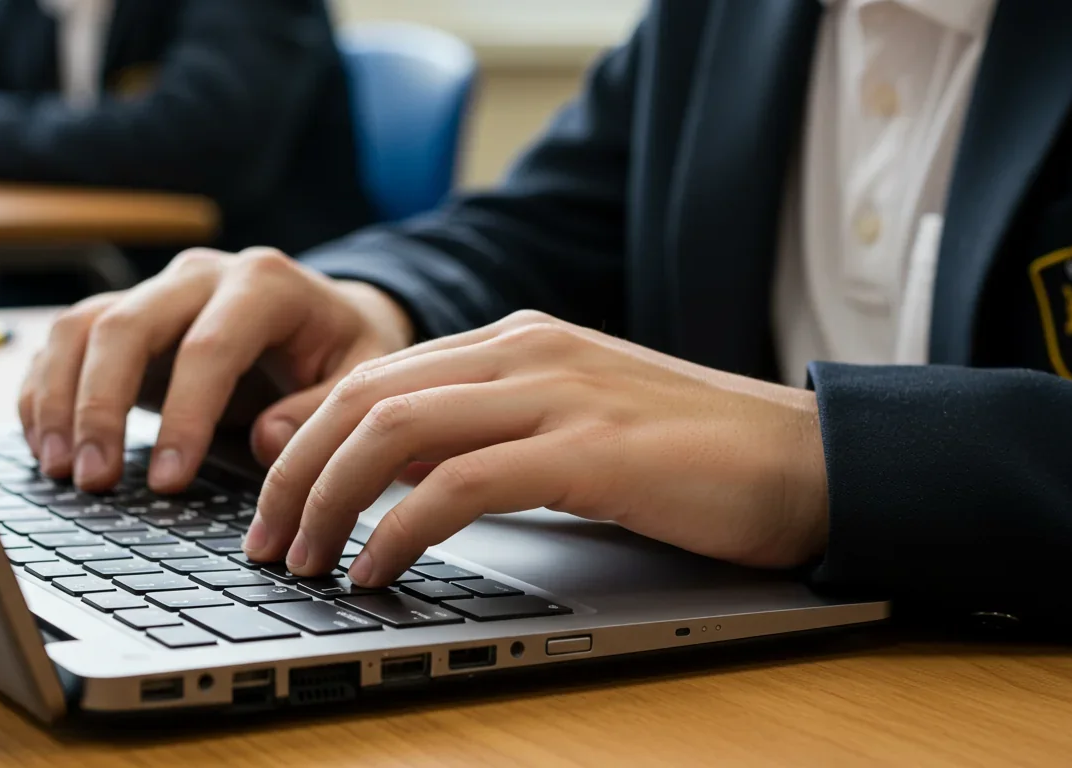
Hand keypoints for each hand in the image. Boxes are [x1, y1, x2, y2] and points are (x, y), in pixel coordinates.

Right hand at [18, 248, 414, 490]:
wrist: (329, 318)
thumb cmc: (344, 351)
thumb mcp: (361, 378)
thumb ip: (320, 410)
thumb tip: (266, 443)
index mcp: (264, 284)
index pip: (208, 347)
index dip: (183, 417)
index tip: (167, 482)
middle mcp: (199, 275)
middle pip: (125, 325)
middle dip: (100, 407)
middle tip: (94, 480)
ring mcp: (156, 290)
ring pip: (82, 328)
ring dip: (61, 400)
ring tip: (62, 471)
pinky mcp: (126, 316)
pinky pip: (67, 343)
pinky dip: (47, 393)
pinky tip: (48, 448)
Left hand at [246, 311, 830, 583]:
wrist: (808, 458)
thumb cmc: (691, 454)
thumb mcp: (568, 426)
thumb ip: (483, 432)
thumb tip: (390, 472)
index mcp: (515, 341)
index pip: (373, 374)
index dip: (303, 430)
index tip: (264, 485)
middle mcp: (525, 352)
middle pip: (363, 397)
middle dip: (293, 470)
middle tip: (264, 538)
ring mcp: (557, 393)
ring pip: (395, 431)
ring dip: (329, 500)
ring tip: (303, 560)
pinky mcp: (589, 451)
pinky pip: (460, 485)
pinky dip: (400, 530)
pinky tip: (377, 569)